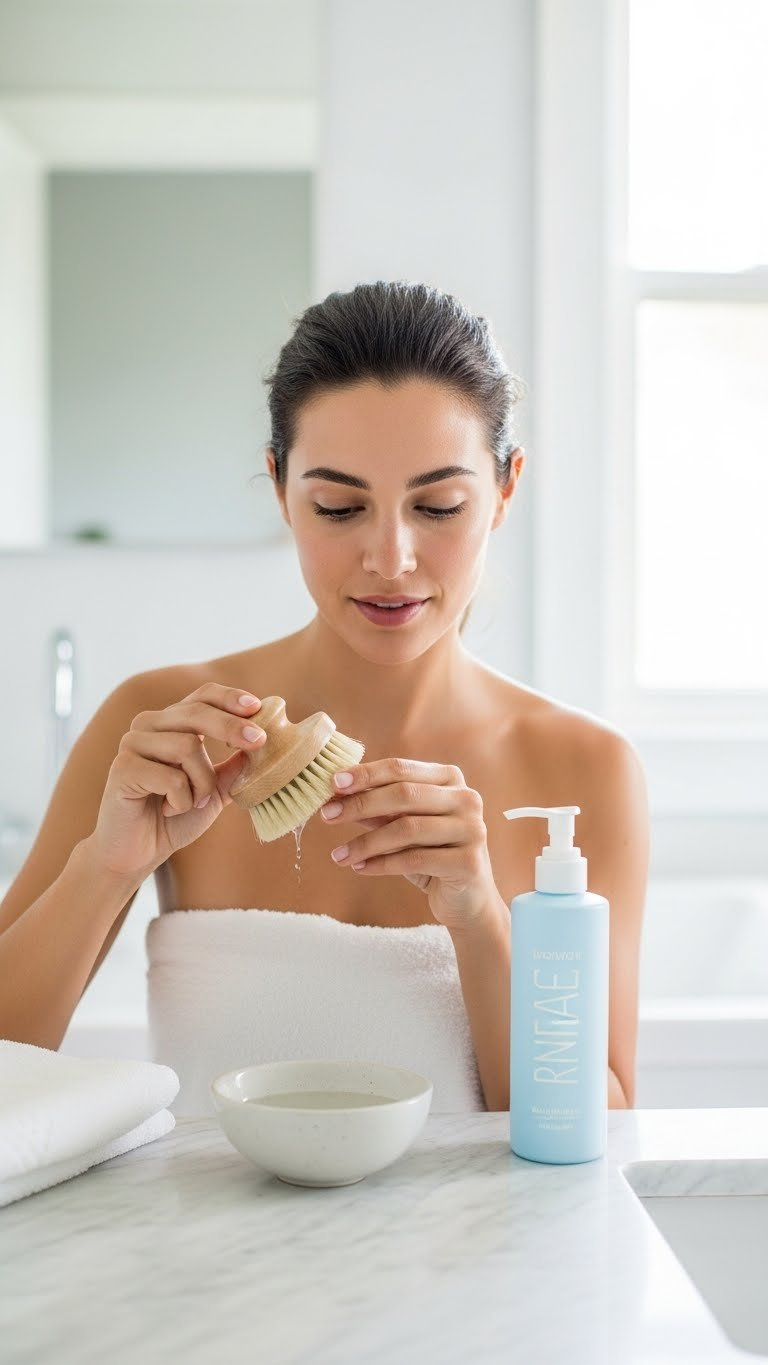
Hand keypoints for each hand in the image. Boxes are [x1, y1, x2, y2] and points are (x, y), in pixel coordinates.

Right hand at [89, 685, 266, 879]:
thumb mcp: (214, 790)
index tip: (257, 707)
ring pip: (186, 746)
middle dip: (230, 727)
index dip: (230, 698)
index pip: (202, 696)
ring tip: (193, 803)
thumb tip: (262, 741)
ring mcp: (132, 744)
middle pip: (196, 712)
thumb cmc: (174, 817)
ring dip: (202, 784)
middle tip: (258, 742)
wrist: (137, 852)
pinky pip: (171, 777)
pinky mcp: (122, 768)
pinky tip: (169, 810)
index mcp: (171, 723)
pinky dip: (182, 800)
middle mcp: (149, 726)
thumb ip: (234, 767)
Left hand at [320, 757, 501, 934]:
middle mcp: (466, 799)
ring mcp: (472, 829)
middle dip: (360, 804)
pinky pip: (414, 860)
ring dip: (366, 842)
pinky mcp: (468, 862)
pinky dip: (381, 864)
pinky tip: (360, 868)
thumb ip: (378, 809)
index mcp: (450, 779)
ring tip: (338, 855)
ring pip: (407, 829)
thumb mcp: (402, 827)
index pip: (401, 768)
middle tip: (327, 815)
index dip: (365, 774)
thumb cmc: (431, 854)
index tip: (332, 784)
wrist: (468, 900)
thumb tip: (336, 795)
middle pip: (404, 794)